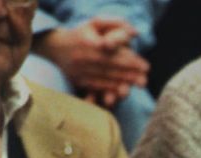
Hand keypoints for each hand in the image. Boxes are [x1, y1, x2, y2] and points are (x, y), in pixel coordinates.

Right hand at [32, 18, 149, 106]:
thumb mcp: (96, 23)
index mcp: (88, 41)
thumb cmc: (82, 34)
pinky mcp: (78, 81)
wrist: (55, 47)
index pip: (113, 53)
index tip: (145, 66)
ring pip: (105, 78)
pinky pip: (97, 87)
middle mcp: (82, 57)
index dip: (130, 60)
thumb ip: (115, 24)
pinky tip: (124, 91)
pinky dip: (111, 90)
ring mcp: (79, 70)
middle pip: (111, 67)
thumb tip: (134, 32)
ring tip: (139, 84)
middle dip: (130, 74)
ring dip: (124, 83)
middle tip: (145, 80)